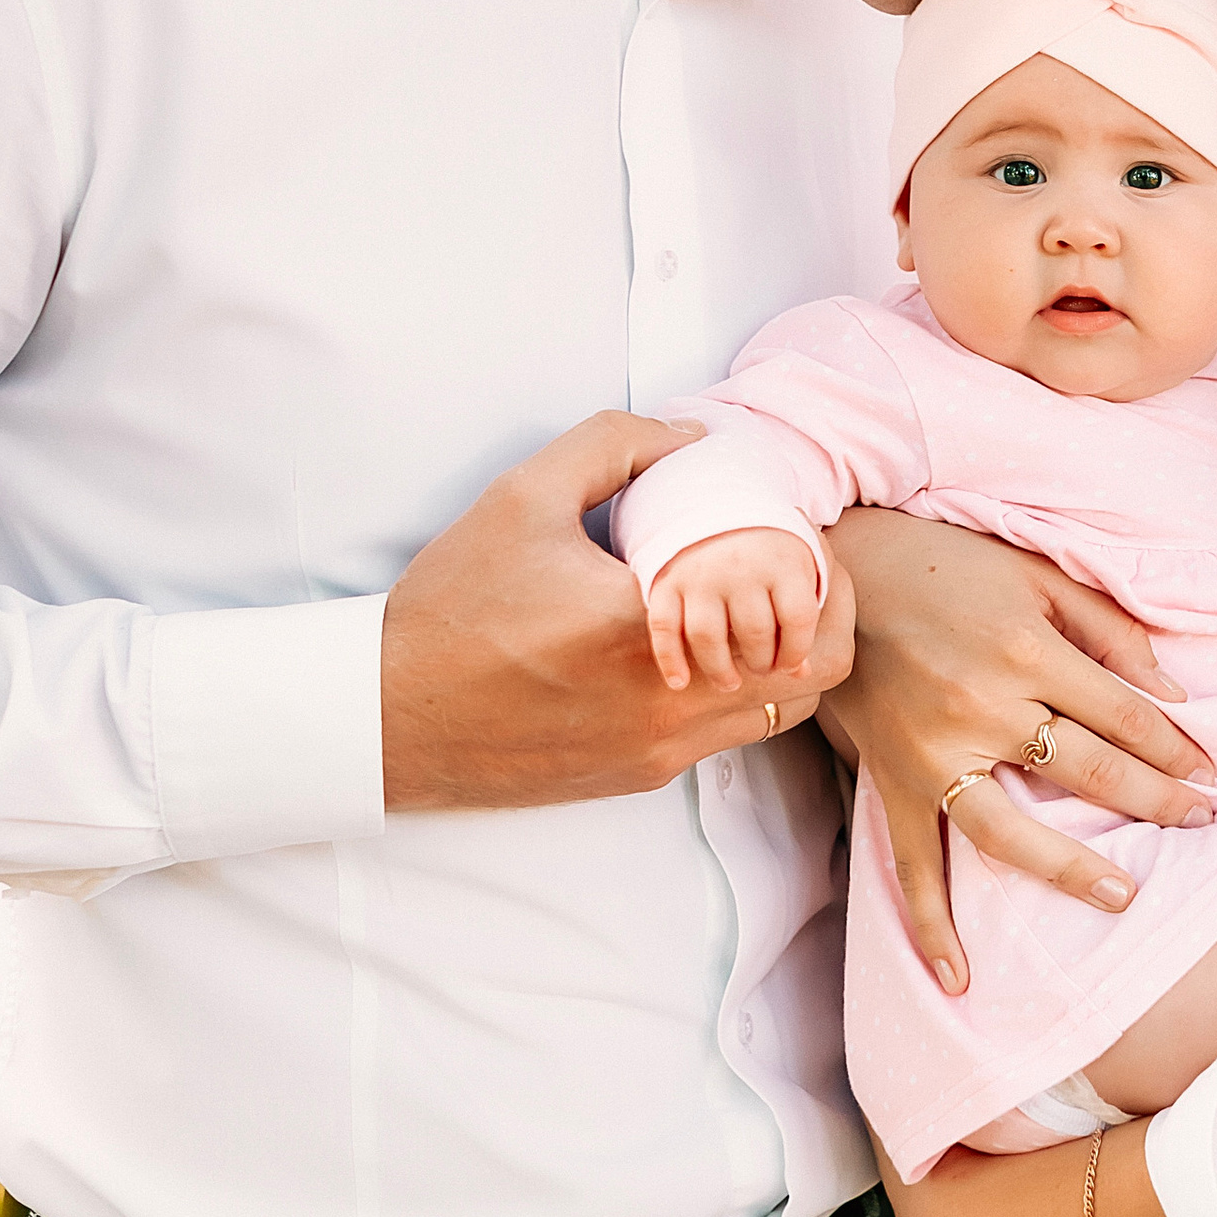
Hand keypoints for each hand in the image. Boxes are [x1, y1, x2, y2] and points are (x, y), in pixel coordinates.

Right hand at [382, 415, 850, 810]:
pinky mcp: (640, 776)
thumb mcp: (523, 495)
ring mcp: (660, 749)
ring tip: (753, 610)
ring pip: (777, 712)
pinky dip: (733, 692)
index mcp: (652, 624)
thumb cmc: (454, 606)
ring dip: (783, 660)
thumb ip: (615, 446)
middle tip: (802, 575)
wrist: (391, 717)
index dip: (824, 568)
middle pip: (815, 671)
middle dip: (825, 617)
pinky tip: (694, 648)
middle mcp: (671, 700)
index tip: (806, 535)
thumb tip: (694, 441)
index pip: (799, 606)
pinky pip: (722, 736)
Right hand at [644, 528, 823, 692]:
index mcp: (783, 561)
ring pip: (707, 637)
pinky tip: (680, 683)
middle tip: (760, 668)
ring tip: (729, 682)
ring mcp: (701, 574)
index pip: (797, 618)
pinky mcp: (667, 582)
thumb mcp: (797, 569)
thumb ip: (802, 615)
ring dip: (719, 670)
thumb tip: (800, 673)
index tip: (790, 664)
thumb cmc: (767, 550)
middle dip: (761, 662)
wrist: (716, 505)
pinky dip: (669, 660)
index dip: (796, 652)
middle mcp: (741, 567)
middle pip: (754, 632)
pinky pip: (664, 628)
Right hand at [825, 506, 1215, 994]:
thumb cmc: (944, 568)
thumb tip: (1175, 692)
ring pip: (1010, 833)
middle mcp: (980, 708)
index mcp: (1023, 649)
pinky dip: (931, 926)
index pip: (1121, 715)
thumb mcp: (1034, 574)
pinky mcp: (891, 783)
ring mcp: (932, 756)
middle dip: (1155, 802)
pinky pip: (912, 865)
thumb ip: (1107, 630)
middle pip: (1087, 772)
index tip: (1209, 773)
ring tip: (1123, 897)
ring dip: (1071, 870)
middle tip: (1202, 823)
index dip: (1173, 748)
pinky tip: (960, 979)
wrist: (827, 579)